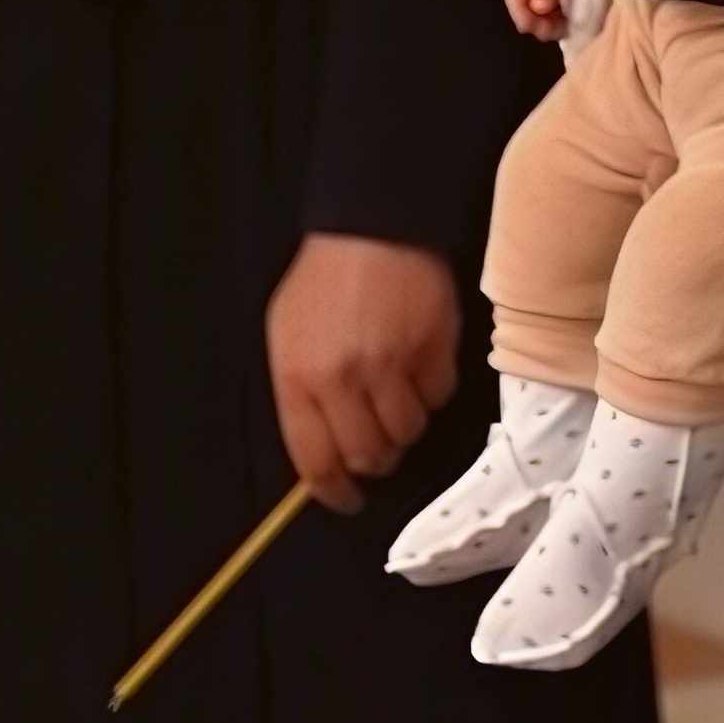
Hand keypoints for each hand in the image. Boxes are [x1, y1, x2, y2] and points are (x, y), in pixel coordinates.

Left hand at [266, 233, 461, 510]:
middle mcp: (344, 377)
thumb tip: (316, 454)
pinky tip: (417, 365)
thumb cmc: (324, 281)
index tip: (344, 497)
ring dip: (403, 425)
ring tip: (395, 397)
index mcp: (299, 377)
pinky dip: (430, 391)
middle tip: (376, 447)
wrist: (373, 225)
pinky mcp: (435, 347)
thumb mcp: (285, 335)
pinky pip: (438, 396)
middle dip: (373, 459)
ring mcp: (393, 363)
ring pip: (407, 431)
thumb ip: (297, 395)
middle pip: (369, 454)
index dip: (333, 490)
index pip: (315, 461)